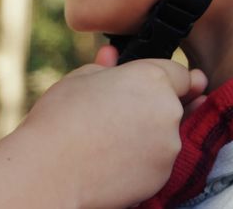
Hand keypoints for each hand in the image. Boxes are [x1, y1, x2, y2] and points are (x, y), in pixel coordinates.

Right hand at [19, 46, 205, 208]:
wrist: (51, 170)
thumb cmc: (60, 118)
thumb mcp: (79, 80)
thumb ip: (106, 69)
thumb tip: (112, 57)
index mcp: (151, 79)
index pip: (181, 74)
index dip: (167, 78)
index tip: (156, 85)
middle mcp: (169, 111)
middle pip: (173, 106)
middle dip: (152, 107)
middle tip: (118, 113)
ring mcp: (169, 146)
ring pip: (164, 136)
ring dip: (146, 135)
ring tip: (108, 139)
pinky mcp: (163, 175)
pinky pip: (156, 162)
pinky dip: (140, 160)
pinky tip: (111, 159)